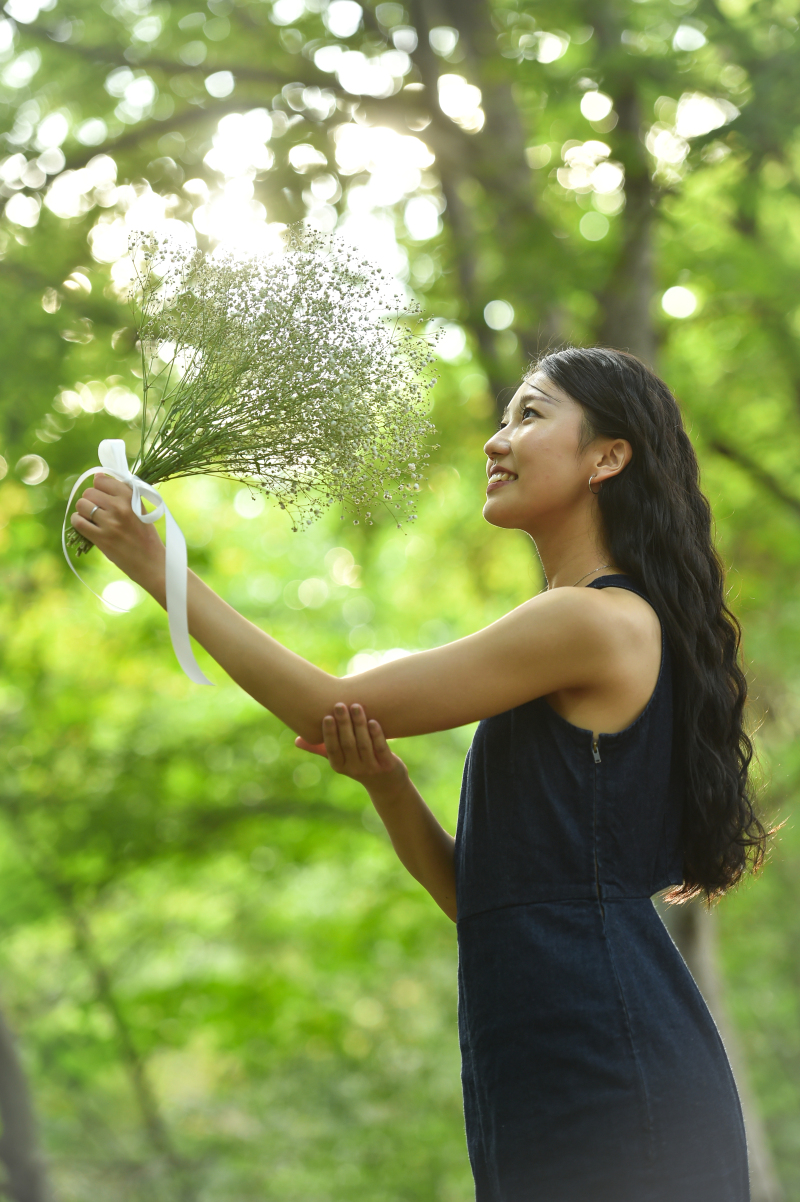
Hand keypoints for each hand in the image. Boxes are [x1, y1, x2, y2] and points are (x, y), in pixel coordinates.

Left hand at [71, 473, 165, 592]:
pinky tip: (86, 526)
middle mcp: (119, 507)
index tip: (102, 494)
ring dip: (83, 511)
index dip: (99, 486)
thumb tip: (98, 477)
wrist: (152, 562)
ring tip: (92, 518)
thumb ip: (123, 493)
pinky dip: (78, 522)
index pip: (102, 480)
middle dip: (90, 499)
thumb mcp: (141, 509)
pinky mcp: (101, 538)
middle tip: (98, 510)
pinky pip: (77, 521)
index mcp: (131, 497)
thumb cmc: (146, 536)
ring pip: (81, 505)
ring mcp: (109, 523)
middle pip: (89, 492)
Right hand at [295, 703, 407, 792]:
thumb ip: (321, 748)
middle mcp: (354, 769)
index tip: (327, 716)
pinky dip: (377, 734)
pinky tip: (373, 721)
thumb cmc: (359, 764)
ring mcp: (371, 768)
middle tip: (339, 705)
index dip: (329, 734)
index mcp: (339, 766)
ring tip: (356, 706)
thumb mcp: (340, 759)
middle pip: (347, 744)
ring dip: (359, 724)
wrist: (387, 784)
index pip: (332, 749)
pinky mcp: (387, 766)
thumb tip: (297, 740)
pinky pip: (381, 748)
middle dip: (343, 724)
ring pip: (364, 744)